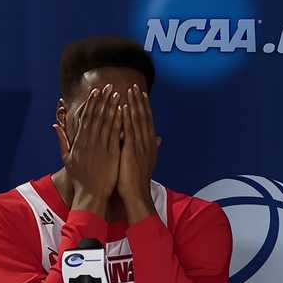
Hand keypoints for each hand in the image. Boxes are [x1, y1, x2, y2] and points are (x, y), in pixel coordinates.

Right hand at [53, 84, 123, 216]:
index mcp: (79, 142)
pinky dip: (119, 121)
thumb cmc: (79, 178)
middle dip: (102, 100)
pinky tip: (123, 111)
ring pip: (107, 123)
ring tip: (116, 94)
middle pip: (96, 117)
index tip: (95, 92)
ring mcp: (101, 147)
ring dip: (111, 107)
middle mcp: (89, 142)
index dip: (91, 104)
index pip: (85, 118)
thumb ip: (62, 140)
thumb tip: (55, 126)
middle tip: (107, 86)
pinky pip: (115, 134)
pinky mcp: (111, 153)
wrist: (90, 194)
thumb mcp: (66, 158)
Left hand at [118, 85, 161, 222]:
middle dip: (139, 101)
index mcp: (148, 144)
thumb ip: (148, 147)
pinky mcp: (131, 150)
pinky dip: (127, 118)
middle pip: (143, 117)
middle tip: (135, 86)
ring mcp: (140, 145)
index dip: (143, 107)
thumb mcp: (144, 161)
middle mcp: (146, 142)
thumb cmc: (135, 180)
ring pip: (137, 120)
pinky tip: (123, 107)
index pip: (146, 121)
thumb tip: (158, 138)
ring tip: (129, 91)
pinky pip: (129, 130)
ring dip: (133, 104)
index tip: (140, 94)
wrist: (136, 195)